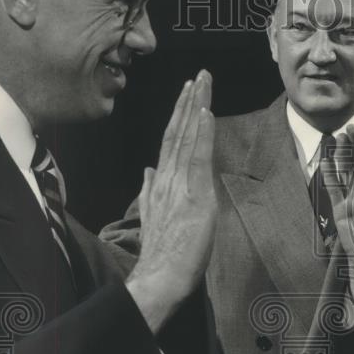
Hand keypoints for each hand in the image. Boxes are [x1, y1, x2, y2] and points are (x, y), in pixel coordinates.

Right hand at [126, 70, 216, 331]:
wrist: (160, 277)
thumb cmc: (162, 253)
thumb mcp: (154, 217)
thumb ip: (149, 193)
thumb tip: (148, 171)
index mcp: (162, 183)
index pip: (172, 142)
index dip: (179, 116)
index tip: (187, 93)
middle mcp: (168, 177)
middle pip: (178, 132)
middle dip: (188, 102)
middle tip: (198, 76)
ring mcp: (180, 184)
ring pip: (187, 138)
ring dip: (195, 108)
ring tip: (201, 82)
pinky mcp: (194, 193)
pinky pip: (197, 157)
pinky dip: (201, 133)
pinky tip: (205, 112)